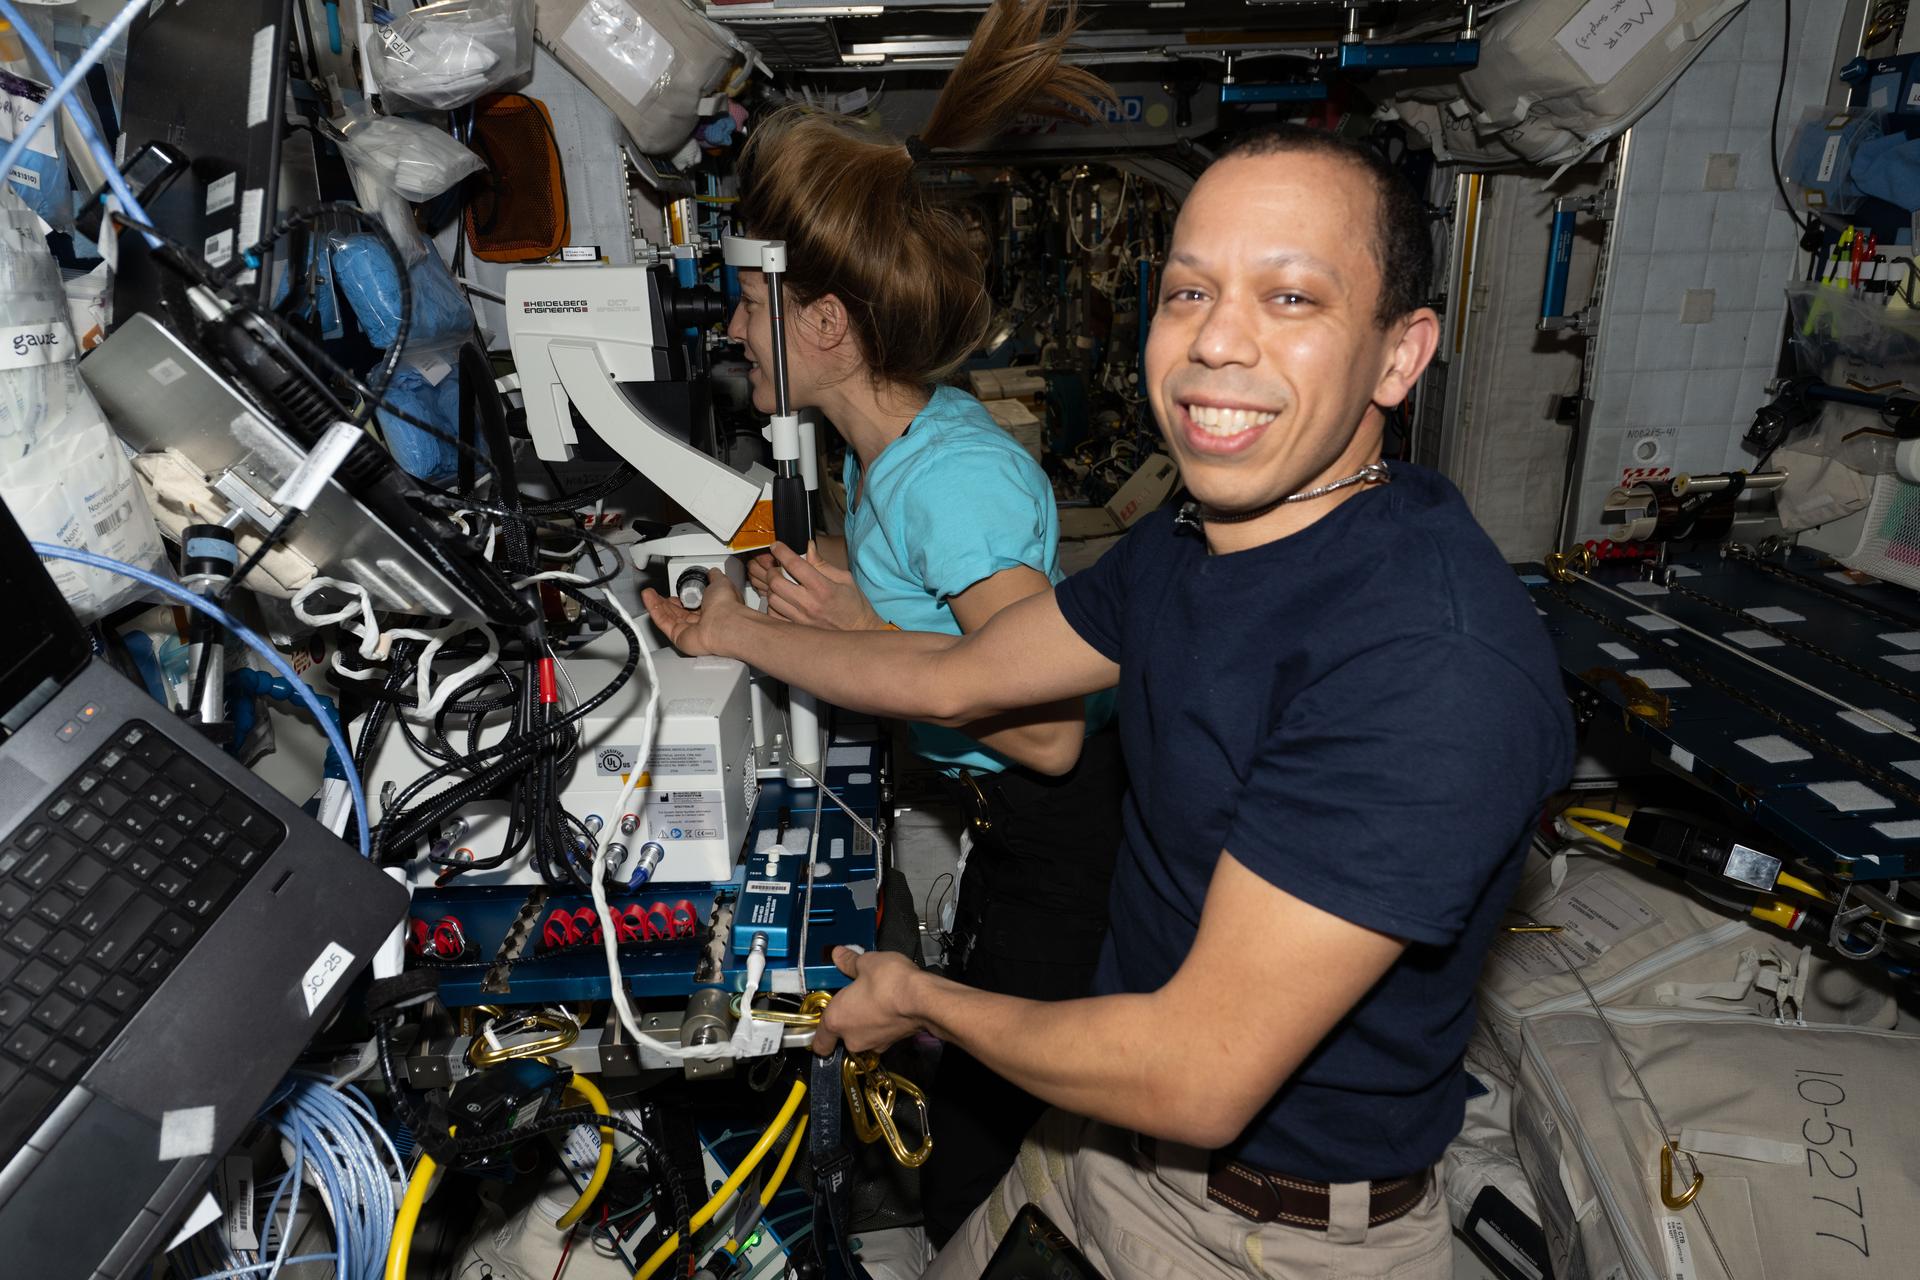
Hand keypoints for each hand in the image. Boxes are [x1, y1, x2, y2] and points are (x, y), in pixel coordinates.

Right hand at [641, 571, 747, 656]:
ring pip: (668, 617)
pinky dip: (654, 610)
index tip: (675, 590)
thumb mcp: (721, 582)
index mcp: (712, 609)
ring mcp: (690, 631)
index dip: (682, 596)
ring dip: (656, 604)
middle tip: (656, 592)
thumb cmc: (727, 606)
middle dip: (666, 601)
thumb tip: (713, 572)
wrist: (725, 623)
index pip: (693, 604)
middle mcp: (701, 622)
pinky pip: (663, 623)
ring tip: (648, 593)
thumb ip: (714, 576)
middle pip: (678, 612)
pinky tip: (648, 599)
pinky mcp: (679, 638)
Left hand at [747, 541, 885, 631]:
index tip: (775, 546)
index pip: (795, 565)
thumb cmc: (853, 604)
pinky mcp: (798, 629)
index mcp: (823, 588)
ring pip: (772, 599)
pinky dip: (774, 606)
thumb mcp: (844, 578)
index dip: (781, 552)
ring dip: (772, 589)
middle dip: (773, 571)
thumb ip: (822, 564)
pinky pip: (774, 616)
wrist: (860, 630)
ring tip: (780, 585)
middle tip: (777, 568)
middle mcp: (810, 604)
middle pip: (777, 583)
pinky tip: (782, 601)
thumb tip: (807, 547)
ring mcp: (801, 619)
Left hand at [812, 948, 924, 1055]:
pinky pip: (881, 1033)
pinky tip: (888, 1004)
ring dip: (865, 1021)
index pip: (819, 1042)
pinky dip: (882, 1022)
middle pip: (842, 1035)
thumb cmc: (891, 984)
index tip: (821, 1022)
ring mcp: (875, 1043)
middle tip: (852, 998)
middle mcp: (853, 1038)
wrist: (924, 998)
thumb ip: (849, 961)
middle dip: (847, 1018)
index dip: (818, 1033)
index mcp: (836, 1020)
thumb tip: (840, 955)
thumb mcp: (865, 963)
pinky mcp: (894, 1042)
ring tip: (874, 997)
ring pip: (863, 1035)